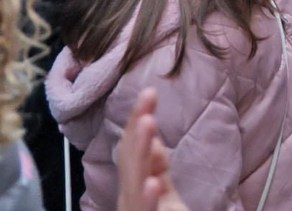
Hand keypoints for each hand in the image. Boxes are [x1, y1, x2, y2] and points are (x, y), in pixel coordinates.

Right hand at [115, 88, 188, 210]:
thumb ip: (156, 169)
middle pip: (132, 161)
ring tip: (147, 122)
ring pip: (132, 184)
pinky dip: (146, 200)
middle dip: (137, 128)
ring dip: (140, 152)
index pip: (135, 149)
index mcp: (137, 186)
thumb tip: (153, 139)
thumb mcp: (161, 192)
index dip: (139, 120)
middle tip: (148, 94)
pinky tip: (153, 184)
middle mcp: (130, 198)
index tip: (150, 92)